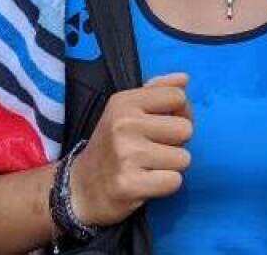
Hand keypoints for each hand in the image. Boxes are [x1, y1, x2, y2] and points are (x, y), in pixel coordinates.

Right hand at [68, 72, 192, 226]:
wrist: (82, 187)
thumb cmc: (112, 145)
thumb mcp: (127, 110)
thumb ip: (157, 91)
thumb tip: (184, 78)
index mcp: (124, 102)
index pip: (177, 97)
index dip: (179, 113)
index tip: (161, 126)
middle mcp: (124, 124)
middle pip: (185, 129)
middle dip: (175, 143)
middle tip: (152, 150)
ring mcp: (126, 154)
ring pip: (183, 158)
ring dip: (170, 167)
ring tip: (147, 167)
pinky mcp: (129, 184)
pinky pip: (174, 181)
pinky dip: (165, 185)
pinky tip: (146, 183)